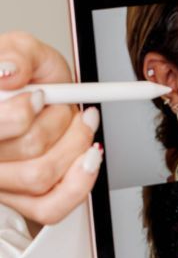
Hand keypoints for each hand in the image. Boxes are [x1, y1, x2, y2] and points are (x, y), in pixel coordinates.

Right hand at [0, 32, 102, 234]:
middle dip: (60, 121)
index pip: (0, 128)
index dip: (21, 113)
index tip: (39, 96)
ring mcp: (0, 184)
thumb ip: (16, 54)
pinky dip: (79, 183)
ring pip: (41, 176)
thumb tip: (9, 72)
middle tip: (64, 105)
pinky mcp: (20, 202)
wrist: (33, 91)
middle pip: (26, 150)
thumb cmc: (22, 75)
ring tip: (78, 123)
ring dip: (74, 144)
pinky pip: (50, 208)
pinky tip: (88, 157)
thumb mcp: (20, 49)